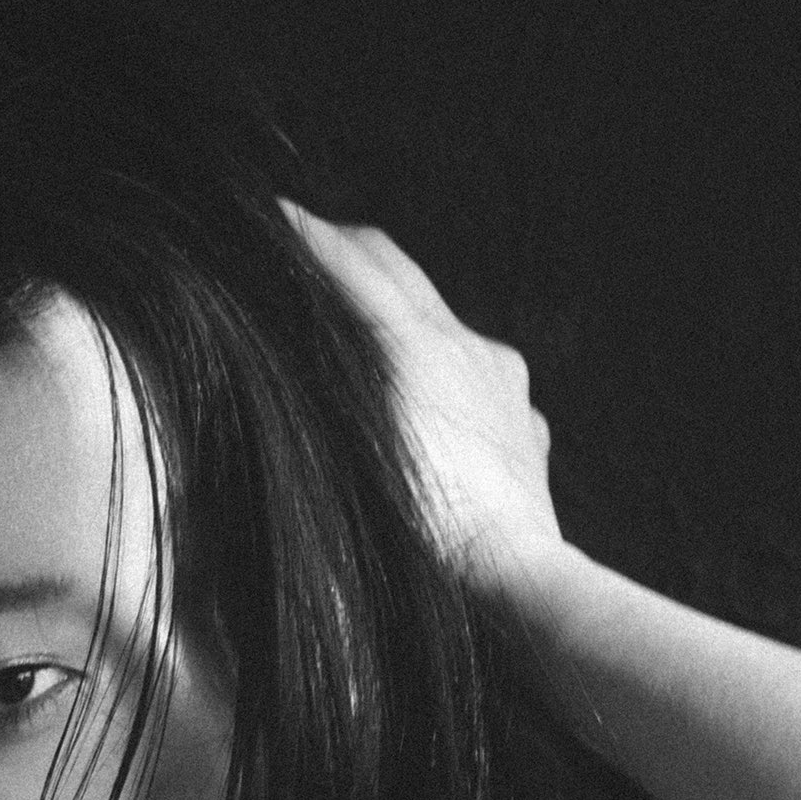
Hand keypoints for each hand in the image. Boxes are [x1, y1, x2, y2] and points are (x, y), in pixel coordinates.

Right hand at [282, 205, 564, 605]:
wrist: (516, 584)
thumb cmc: (428, 537)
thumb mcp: (358, 455)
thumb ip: (332, 384)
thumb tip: (304, 346)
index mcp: (420, 344)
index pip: (358, 262)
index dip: (310, 235)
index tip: (274, 215)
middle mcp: (469, 346)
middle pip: (401, 272)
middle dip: (350, 254)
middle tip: (307, 248)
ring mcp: (505, 384)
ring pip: (442, 325)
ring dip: (398, 317)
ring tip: (361, 335)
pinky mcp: (526, 424)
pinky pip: (481, 380)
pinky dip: (445, 375)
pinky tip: (429, 408)